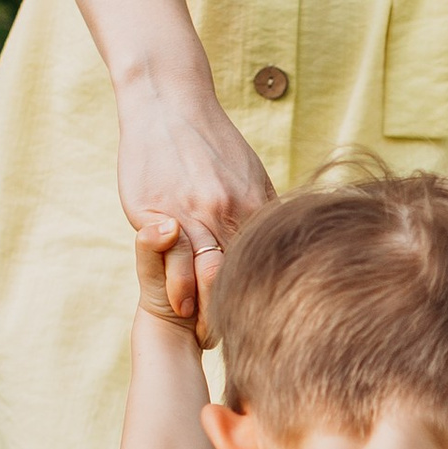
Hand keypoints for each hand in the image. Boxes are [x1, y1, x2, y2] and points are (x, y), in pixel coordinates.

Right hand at [115, 87, 276, 329]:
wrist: (168, 102)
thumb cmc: (210, 142)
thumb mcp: (249, 174)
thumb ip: (264, 210)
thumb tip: (292, 238)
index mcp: (255, 205)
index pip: (267, 264)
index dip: (267, 299)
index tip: (270, 329)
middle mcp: (227, 210)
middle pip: (239, 277)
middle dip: (238, 315)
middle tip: (238, 346)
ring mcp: (191, 210)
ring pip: (205, 275)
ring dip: (205, 312)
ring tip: (205, 338)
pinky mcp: (155, 210)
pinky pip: (170, 258)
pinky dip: (178, 287)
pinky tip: (180, 308)